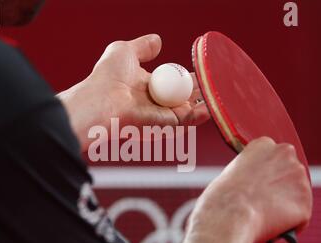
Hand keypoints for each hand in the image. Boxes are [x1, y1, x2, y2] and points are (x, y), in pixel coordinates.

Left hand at [58, 34, 208, 150]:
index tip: (199, 68)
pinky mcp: (164, 124)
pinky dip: (200, 115)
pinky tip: (210, 107)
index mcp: (145, 84)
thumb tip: (157, 40)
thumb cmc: (108, 76)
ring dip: (203, 101)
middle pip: (182, 95)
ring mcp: (159, 113)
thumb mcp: (125, 51)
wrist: (103, 98)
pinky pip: (186, 120)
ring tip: (217, 92)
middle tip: (213, 80)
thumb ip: (143, 46)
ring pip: (187, 109)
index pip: (170, 80)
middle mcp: (153, 100)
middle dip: (198, 89)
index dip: (185, 75)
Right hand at [190, 137, 312, 242]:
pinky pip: (300, 219)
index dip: (266, 173)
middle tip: (264, 203)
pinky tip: (273, 228)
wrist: (229, 216)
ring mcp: (300, 180)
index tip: (258, 185)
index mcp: (264, 144)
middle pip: (290, 173)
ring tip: (264, 218)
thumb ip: (249, 174)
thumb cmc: (221, 198)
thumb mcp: (231, 173)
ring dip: (285, 206)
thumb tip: (254, 188)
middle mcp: (287, 156)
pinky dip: (290, 226)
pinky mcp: (305, 205)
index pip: (274, 155)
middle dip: (281, 187)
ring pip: (297, 196)